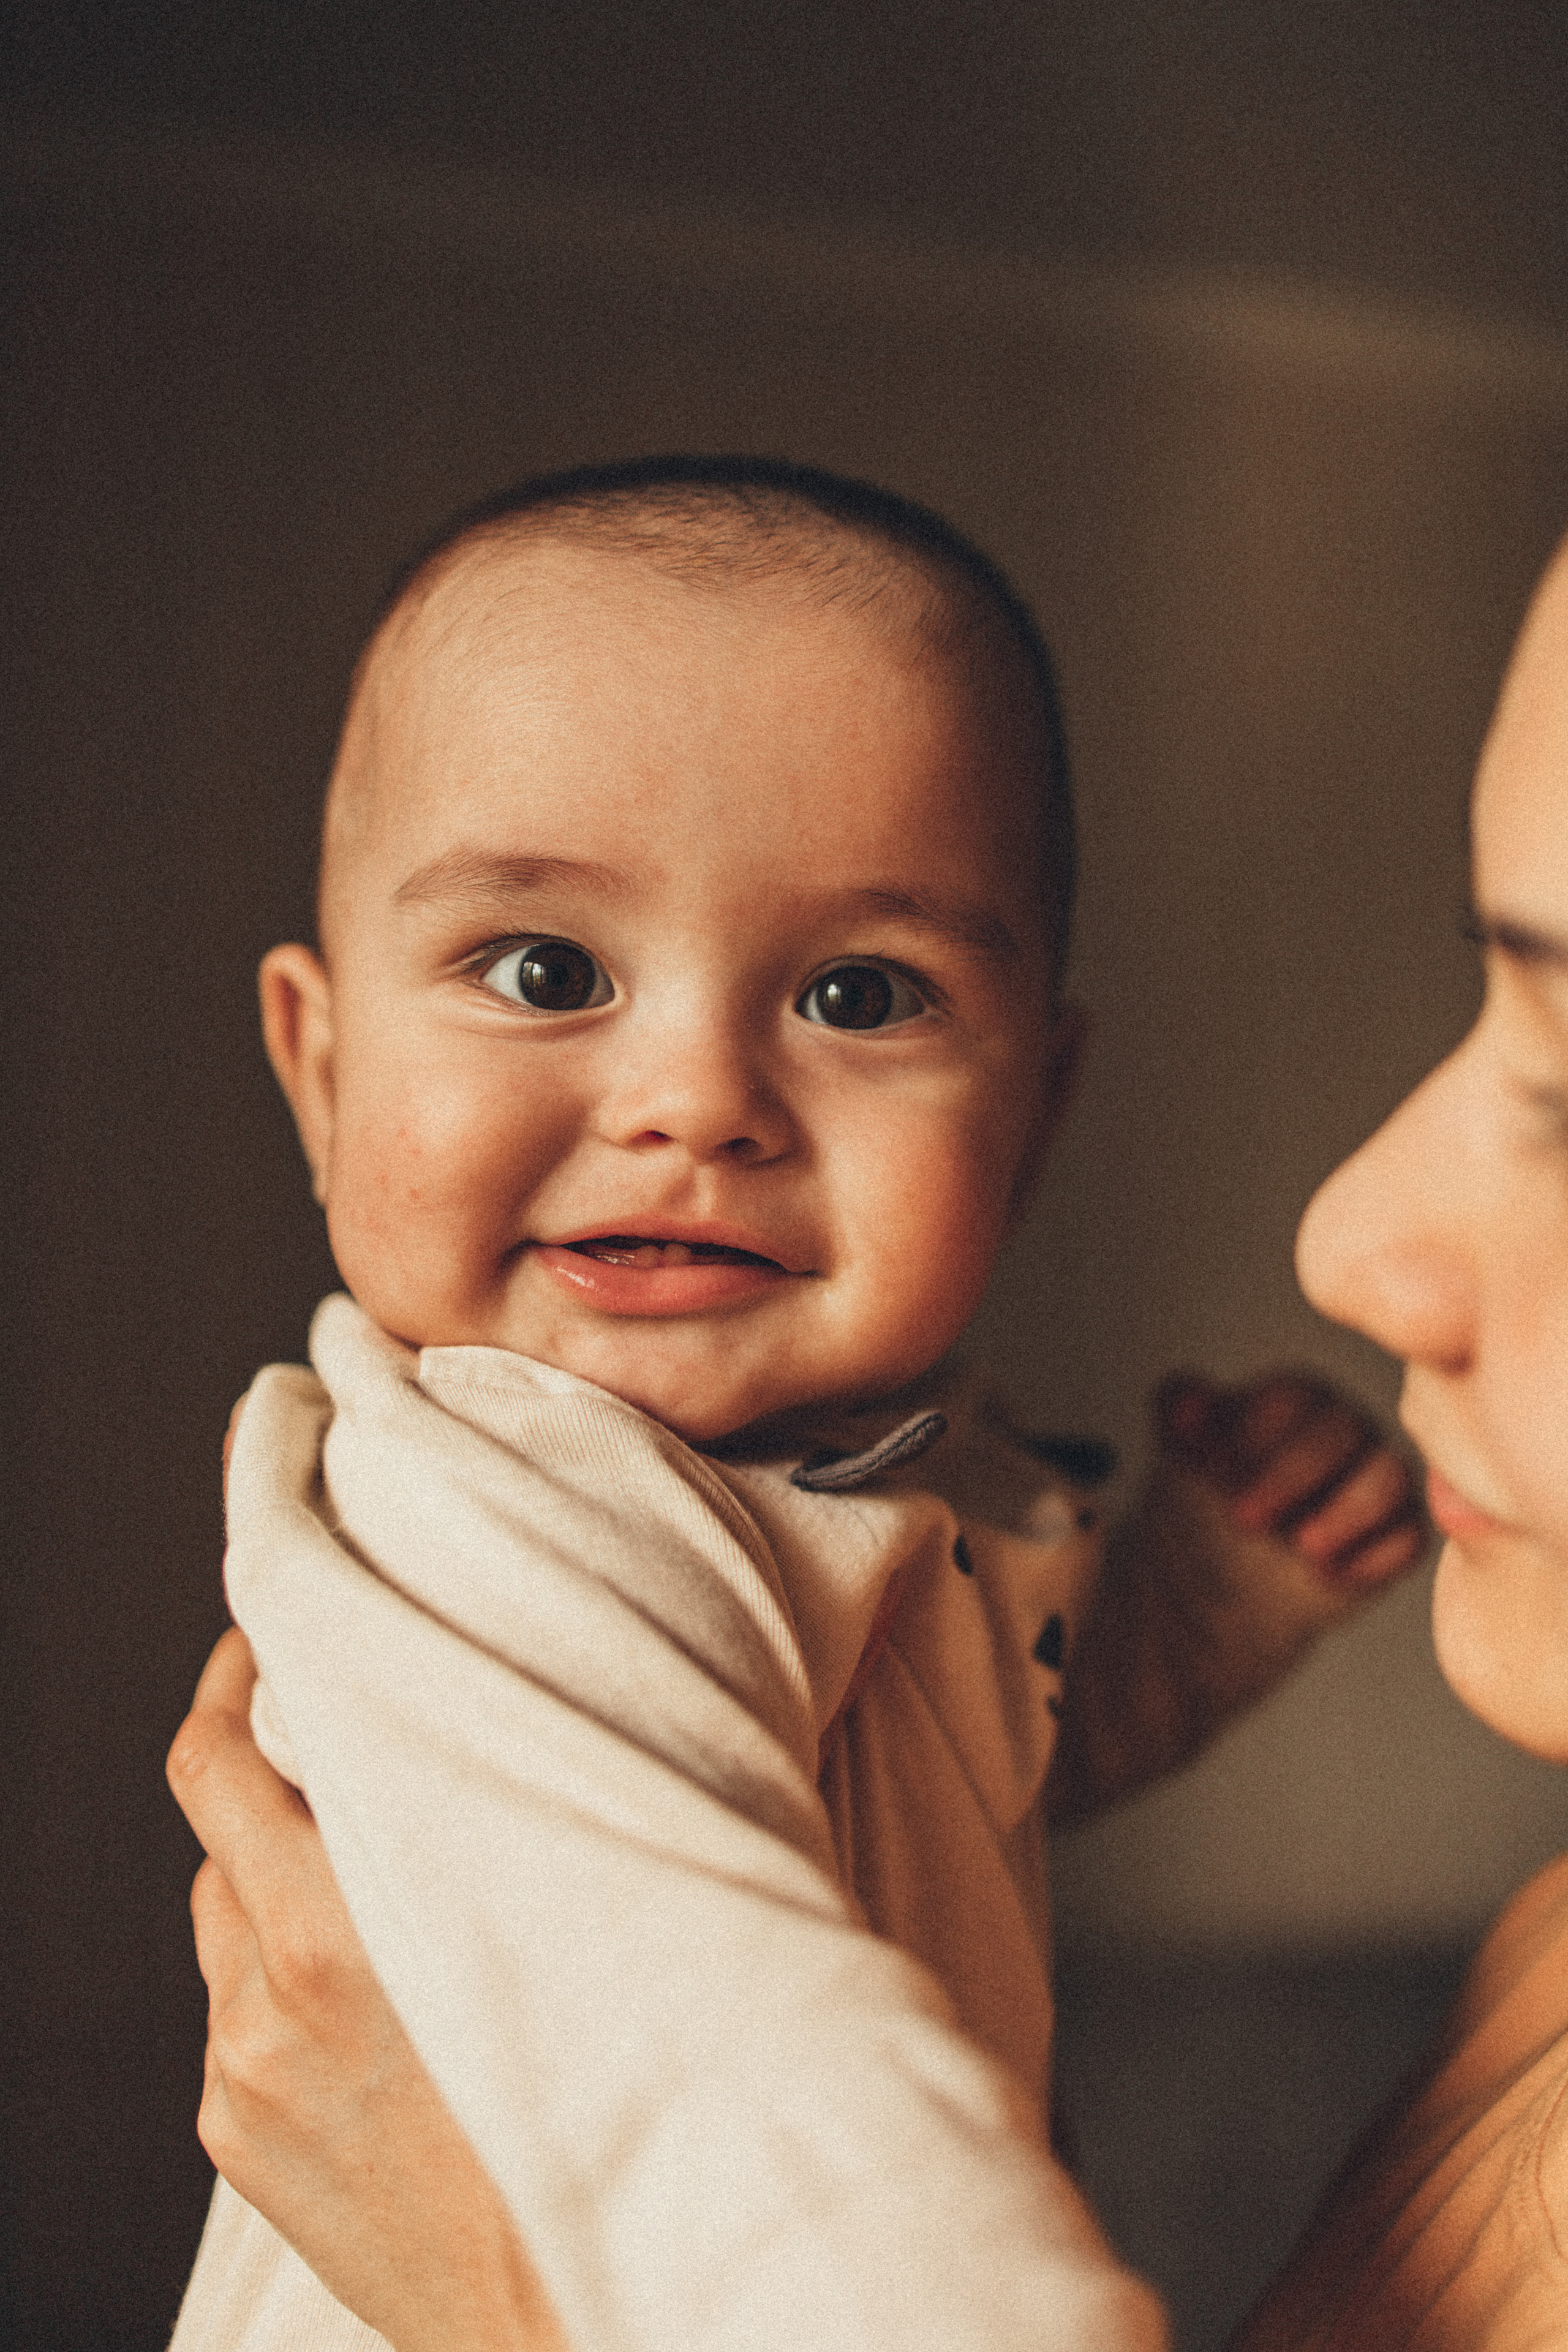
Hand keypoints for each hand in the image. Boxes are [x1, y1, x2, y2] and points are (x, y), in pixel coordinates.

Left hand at [167, 1628, 564, 2351]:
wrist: (561, 2305)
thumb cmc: (583, 2106)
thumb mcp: (542, 1927)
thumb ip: (473, 1823)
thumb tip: (454, 1729)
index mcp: (333, 1937)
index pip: (216, 1764)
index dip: (227, 1681)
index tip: (262, 1632)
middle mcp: (263, 2001)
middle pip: (215, 1831)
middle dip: (263, 1771)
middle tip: (321, 1721)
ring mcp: (239, 2076)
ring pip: (225, 1919)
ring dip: (276, 1879)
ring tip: (370, 1875)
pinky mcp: (234, 2139)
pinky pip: (235, 2012)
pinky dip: (280, 1978)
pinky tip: (370, 1995)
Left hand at [1155, 1369, 1425, 1592]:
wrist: (1226, 1575)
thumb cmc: (1208, 1500)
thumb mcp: (1183, 1457)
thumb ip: (1179, 1417)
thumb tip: (1186, 1405)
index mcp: (1295, 1399)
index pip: (1289, 1398)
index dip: (1253, 1435)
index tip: (1212, 1473)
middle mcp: (1346, 1429)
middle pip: (1341, 1432)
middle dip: (1289, 1475)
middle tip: (1241, 1517)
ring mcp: (1380, 1478)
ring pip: (1389, 1479)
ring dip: (1345, 1514)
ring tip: (1302, 1549)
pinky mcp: (1399, 1532)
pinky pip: (1408, 1539)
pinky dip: (1372, 1558)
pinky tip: (1327, 1576)